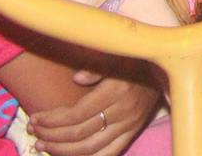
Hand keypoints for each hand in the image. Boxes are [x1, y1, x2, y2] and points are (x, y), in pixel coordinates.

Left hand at [28, 72, 160, 155]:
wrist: (166, 68)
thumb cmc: (135, 59)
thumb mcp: (117, 55)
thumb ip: (97, 67)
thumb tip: (77, 78)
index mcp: (117, 90)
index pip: (77, 114)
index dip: (52, 120)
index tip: (36, 119)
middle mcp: (124, 111)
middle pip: (79, 133)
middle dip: (52, 135)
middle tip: (34, 133)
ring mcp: (130, 124)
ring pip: (91, 147)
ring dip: (62, 150)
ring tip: (44, 146)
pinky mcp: (134, 132)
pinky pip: (110, 153)